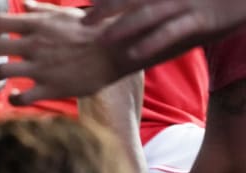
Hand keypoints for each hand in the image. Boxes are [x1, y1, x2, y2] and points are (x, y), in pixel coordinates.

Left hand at [0, 1, 119, 104]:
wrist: (119, 51)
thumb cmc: (93, 31)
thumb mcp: (65, 15)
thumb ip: (40, 11)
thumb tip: (23, 4)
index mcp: (38, 24)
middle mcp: (35, 44)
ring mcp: (42, 67)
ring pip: (1, 73)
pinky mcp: (51, 88)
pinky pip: (20, 97)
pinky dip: (12, 98)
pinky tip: (13, 97)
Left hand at [85, 0, 245, 60]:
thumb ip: (155, 4)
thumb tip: (134, 10)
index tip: (87, 4)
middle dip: (106, 8)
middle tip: (84, 21)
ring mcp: (187, 4)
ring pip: (148, 14)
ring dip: (123, 26)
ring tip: (102, 39)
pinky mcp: (202, 20)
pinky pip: (172, 32)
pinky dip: (151, 42)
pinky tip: (134, 55)